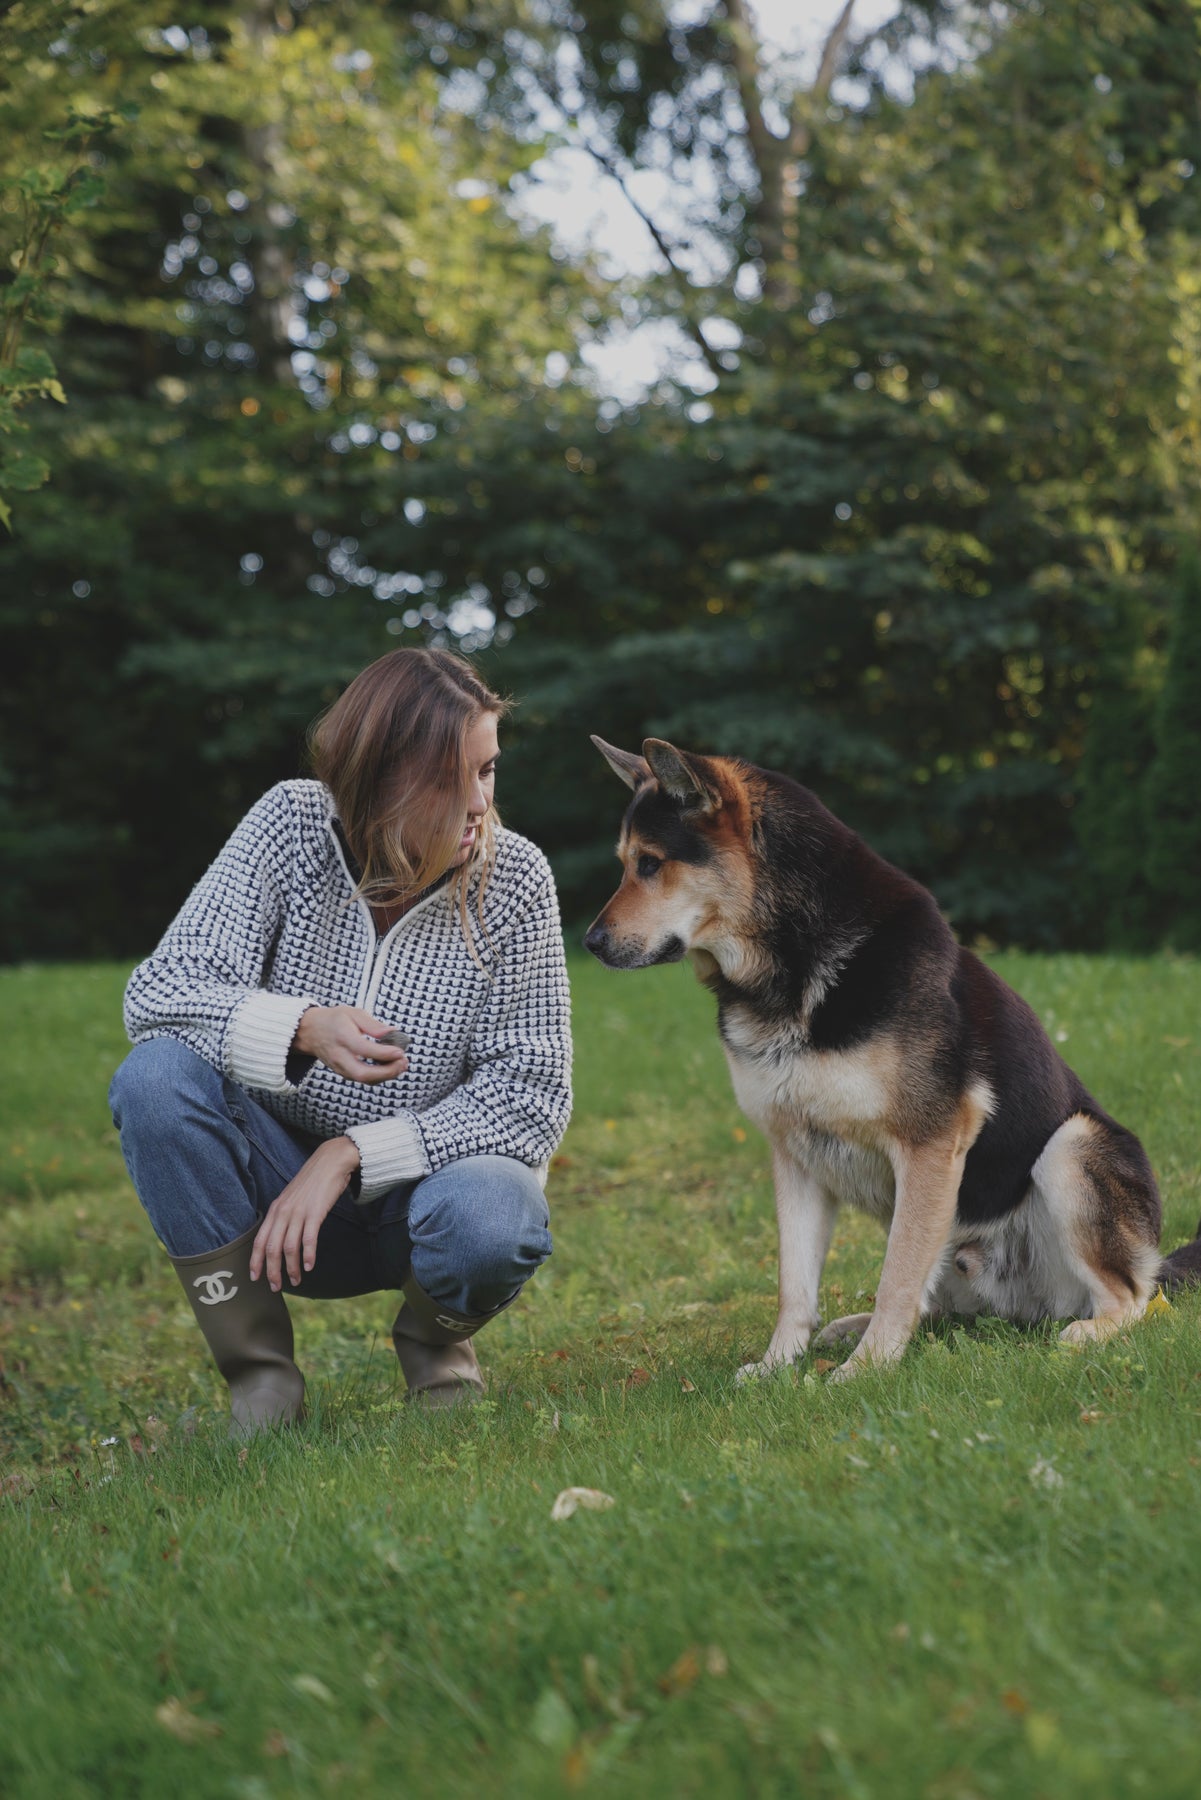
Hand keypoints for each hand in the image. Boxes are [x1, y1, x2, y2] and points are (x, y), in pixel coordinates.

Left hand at [250, 1137, 360, 1289]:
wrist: (330, 1162)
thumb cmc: (312, 1183)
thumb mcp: (291, 1198)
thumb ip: (284, 1216)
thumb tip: (280, 1239)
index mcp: (275, 1210)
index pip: (260, 1240)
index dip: (256, 1261)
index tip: (255, 1277)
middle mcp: (283, 1212)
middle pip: (272, 1248)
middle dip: (273, 1271)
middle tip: (276, 1286)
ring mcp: (298, 1212)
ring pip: (289, 1247)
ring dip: (292, 1268)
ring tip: (296, 1280)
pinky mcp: (315, 1212)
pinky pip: (309, 1239)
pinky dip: (308, 1255)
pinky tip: (310, 1265)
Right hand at [293, 1004, 408, 1083]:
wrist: (310, 1032)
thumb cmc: (334, 1020)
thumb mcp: (353, 1013)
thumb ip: (373, 1024)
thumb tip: (393, 1032)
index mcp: (342, 1037)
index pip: (364, 1050)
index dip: (385, 1053)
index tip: (401, 1051)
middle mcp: (340, 1056)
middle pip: (363, 1074)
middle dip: (387, 1072)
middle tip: (403, 1062)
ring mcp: (340, 1067)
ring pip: (364, 1080)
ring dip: (386, 1075)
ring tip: (402, 1065)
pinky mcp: (343, 1073)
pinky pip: (363, 1079)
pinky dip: (379, 1076)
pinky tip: (391, 1067)